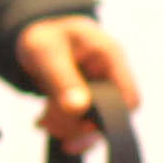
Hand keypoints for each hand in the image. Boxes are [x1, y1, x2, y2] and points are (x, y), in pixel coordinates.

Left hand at [15, 15, 141, 152]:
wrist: (34, 34)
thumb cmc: (43, 37)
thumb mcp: (46, 54)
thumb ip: (62, 79)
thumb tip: (78, 109)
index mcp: (110, 57)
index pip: (129, 99)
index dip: (109, 118)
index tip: (78, 122)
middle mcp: (110, 75)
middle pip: (108, 117)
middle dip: (77, 125)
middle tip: (47, 122)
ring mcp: (99, 89)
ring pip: (93, 123)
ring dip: (67, 128)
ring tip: (43, 121)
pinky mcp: (86, 100)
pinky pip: (81, 123)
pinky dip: (62, 127)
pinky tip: (44, 121)